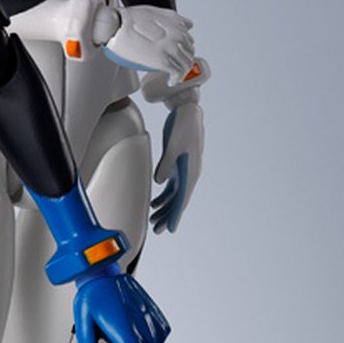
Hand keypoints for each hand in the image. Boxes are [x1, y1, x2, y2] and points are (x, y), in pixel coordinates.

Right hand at [96, 2, 197, 79]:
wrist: (115, 25)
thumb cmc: (129, 18)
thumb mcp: (156, 12)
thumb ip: (174, 18)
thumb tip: (188, 25)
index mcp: (177, 24)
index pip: (189, 41)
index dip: (184, 49)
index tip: (176, 55)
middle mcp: (178, 35)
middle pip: (189, 53)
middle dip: (184, 60)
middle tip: (174, 66)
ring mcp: (172, 48)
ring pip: (187, 64)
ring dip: (182, 72)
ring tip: (173, 76)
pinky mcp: (163, 61)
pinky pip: (178, 73)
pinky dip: (177, 79)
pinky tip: (171, 81)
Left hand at [149, 99, 204, 233]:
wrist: (187, 112)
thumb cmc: (183, 128)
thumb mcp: (174, 147)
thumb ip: (166, 166)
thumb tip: (159, 181)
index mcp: (191, 172)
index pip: (182, 199)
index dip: (175, 215)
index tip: (170, 229)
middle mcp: (189, 175)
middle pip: (178, 201)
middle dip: (167, 216)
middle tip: (157, 230)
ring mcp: (183, 170)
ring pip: (174, 195)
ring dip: (164, 208)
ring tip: (153, 220)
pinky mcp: (177, 165)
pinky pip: (171, 186)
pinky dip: (163, 196)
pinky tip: (154, 203)